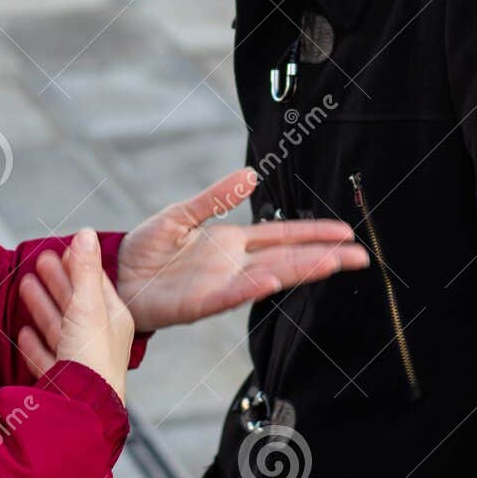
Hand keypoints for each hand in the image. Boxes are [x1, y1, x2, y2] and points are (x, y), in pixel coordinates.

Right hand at [16, 229, 133, 399]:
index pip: (97, 285)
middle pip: (76, 305)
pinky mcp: (60, 383)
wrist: (80, 412)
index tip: (62, 247)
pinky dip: (35, 343)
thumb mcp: (87, 306)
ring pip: (59, 329)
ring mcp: (80, 364)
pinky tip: (23, 332)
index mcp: (114, 322)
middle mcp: (100, 342)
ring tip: (23, 285)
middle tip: (39, 259)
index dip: (80, 265)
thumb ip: (84, 270)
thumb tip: (86, 232)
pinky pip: (47, 358)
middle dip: (58, 282)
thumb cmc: (90, 358)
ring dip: (43, 306)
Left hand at [120, 168, 368, 332]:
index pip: (282, 236)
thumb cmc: (148, 249)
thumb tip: (250, 174)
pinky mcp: (198, 302)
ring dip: (299, 270)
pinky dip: (251, 287)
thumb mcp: (181, 214)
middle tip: (360, 257)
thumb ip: (215, 197)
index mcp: (232, 243)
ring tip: (332, 264)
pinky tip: (272, 279)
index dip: (313, 234)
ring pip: (269, 276)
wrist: (116, 276)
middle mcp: (234, 265)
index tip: (345, 234)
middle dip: (324, 256)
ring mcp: (220, 285)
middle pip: (288, 258)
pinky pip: (229, 294)